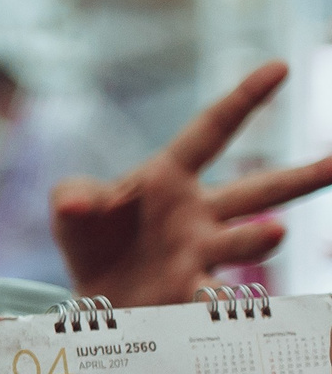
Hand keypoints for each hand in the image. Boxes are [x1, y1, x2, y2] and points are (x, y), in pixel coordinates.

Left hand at [53, 61, 331, 307]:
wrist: (92, 297)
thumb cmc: (91, 239)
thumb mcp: (72, 211)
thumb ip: (72, 197)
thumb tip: (74, 206)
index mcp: (171, 177)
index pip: (212, 131)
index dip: (244, 100)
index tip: (279, 68)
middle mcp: (199, 213)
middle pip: (258, 190)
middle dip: (301, 178)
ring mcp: (201, 253)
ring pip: (241, 242)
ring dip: (257, 238)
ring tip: (275, 234)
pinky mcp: (191, 292)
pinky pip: (213, 295)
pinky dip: (222, 301)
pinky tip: (236, 305)